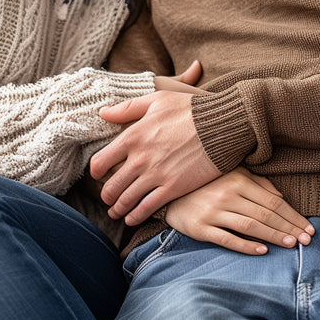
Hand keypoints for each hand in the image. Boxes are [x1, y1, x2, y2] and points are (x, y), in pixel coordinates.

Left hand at [91, 65, 219, 225]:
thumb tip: (103, 113)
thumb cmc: (192, 109)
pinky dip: (136, 216)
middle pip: (112, 186)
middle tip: (108, 200)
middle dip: (107, 196)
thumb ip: (128, 108)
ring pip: (127, 200)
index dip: (96, 172)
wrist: (223, 125)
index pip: (101, 162)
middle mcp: (140, 159)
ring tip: (116, 213)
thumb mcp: (157, 100)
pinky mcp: (173, 188)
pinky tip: (132, 219)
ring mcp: (156, 175)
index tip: (99, 176)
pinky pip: (147, 208)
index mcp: (132, 137)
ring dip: (118, 209)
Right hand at [165, 168, 313, 254]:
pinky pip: (228, 239)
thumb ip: (258, 183)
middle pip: (265, 214)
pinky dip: (247, 246)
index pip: (273, 201)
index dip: (293, 216)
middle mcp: (227, 195)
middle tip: (307, 240)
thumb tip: (282, 198)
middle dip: (289, 228)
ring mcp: (213, 213)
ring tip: (291, 245)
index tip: (308, 228)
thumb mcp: (232, 174)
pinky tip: (263, 251)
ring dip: (274, 236)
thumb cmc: (206, 184)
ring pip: (251, 226)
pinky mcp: (201, 229)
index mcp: (238, 181)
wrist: (168, 194)